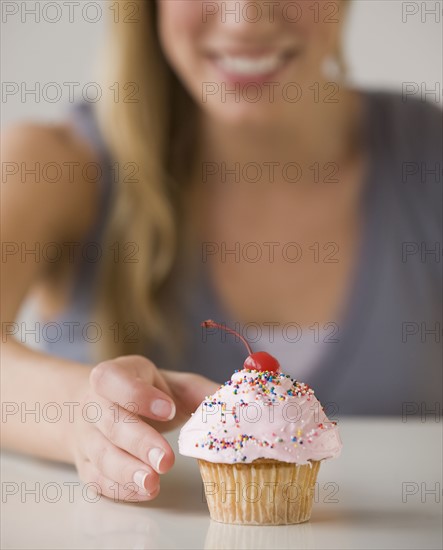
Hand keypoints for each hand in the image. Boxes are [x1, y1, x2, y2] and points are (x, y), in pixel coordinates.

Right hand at [69, 355, 217, 501]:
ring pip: (101, 454)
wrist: (96, 406)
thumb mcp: (169, 384)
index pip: (115, 381)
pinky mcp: (86, 464)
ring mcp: (87, 436)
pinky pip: (98, 477)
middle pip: (110, 422)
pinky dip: (120, 487)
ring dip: (127, 471)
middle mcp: (94, 404)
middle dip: (139, 441)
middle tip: (166, 460)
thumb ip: (200, 393)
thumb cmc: (143, 393)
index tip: (169, 409)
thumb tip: (236, 404)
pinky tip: (143, 490)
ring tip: (153, 482)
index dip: (140, 395)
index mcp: (113, 375)